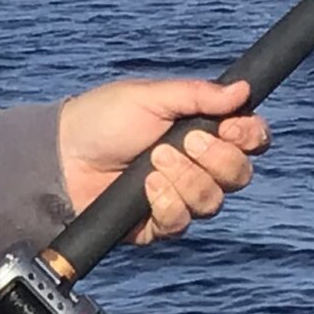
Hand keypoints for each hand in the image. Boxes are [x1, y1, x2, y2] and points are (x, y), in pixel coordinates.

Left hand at [57, 78, 269, 245]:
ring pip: (213, 202)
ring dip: (186, 179)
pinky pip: (181, 223)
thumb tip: (242, 90)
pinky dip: (167, 203)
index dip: (249, 136)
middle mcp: (200, 167)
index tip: (230, 127)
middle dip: (216, 159)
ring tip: (153, 161)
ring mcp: (180, 197)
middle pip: (239, 175)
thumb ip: (197, 95)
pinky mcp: (158, 223)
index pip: (251, 140)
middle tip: (184, 142)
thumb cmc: (103, 119)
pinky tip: (146, 187)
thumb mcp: (149, 97)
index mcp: (205, 132)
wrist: (62, 156)